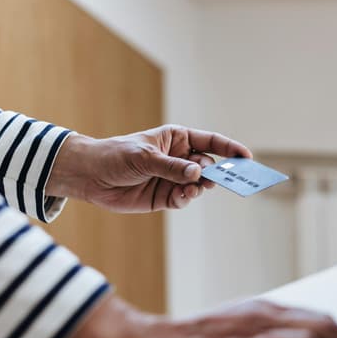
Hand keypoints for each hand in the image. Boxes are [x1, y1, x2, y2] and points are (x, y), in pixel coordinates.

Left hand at [48, 125, 251, 212]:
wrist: (91, 176)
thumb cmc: (116, 156)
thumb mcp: (144, 157)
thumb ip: (171, 166)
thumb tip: (197, 173)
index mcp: (177, 139)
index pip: (210, 142)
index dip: (229, 149)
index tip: (246, 157)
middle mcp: (179, 158)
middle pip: (209, 166)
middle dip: (216, 173)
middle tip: (219, 180)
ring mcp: (173, 178)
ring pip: (198, 185)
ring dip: (199, 187)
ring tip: (193, 188)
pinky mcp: (164, 197)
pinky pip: (183, 199)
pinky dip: (185, 198)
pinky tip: (181, 196)